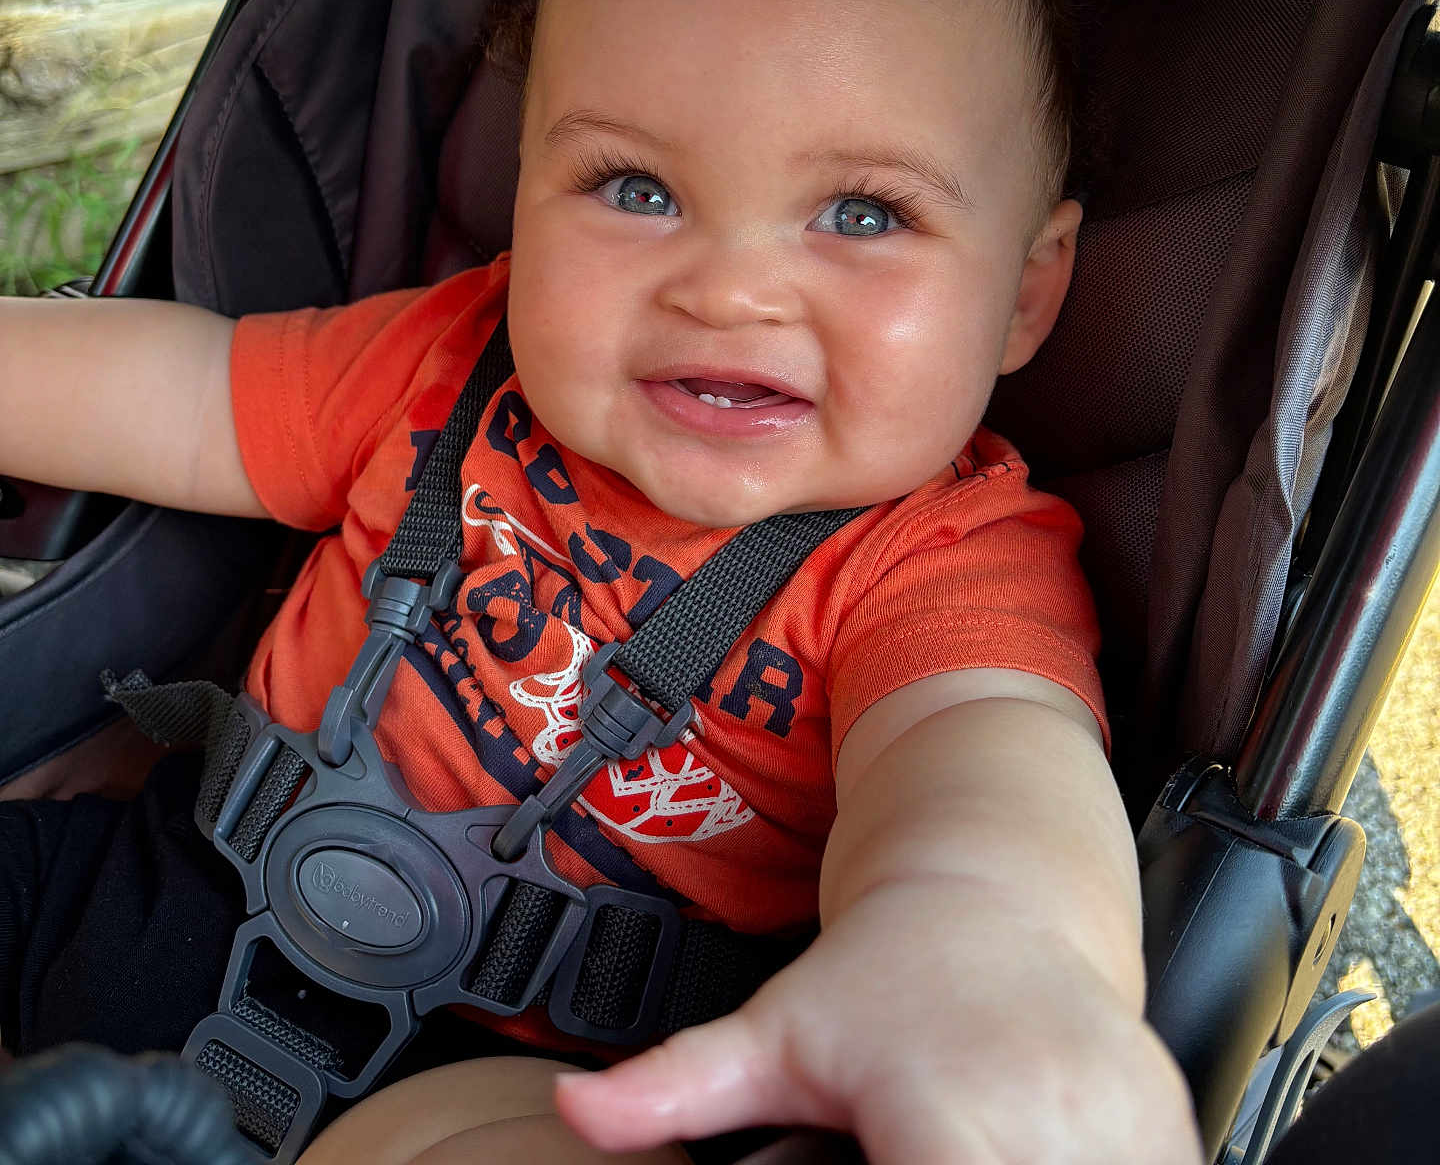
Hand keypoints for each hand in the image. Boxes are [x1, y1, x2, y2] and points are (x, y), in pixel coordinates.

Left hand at [555, 880, 1202, 1164]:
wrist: (994, 888)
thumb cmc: (887, 969)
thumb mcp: (780, 1031)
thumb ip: (679, 1085)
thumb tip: (576, 1113)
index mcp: (944, 1111)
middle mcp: (1044, 1120)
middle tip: (923, 1156)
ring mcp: (1119, 1122)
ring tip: (977, 1146)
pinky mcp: (1164, 1119)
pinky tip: (1038, 1154)